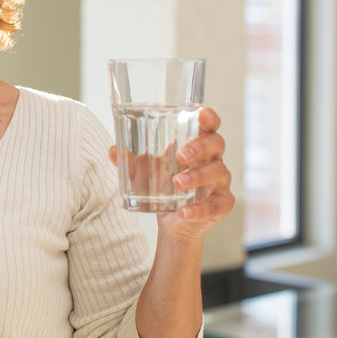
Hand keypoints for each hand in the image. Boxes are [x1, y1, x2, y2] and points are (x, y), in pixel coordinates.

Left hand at [108, 107, 234, 242]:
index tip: (201, 115)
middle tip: (181, 155)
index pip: (209, 126)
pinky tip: (184, 211)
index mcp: (198, 145)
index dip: (209, 117)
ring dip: (197, 176)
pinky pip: (216, 205)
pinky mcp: (222, 205)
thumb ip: (130, 160)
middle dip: (200, 147)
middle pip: (216, 143)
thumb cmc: (163, 186)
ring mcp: (220, 182)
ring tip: (177, 182)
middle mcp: (213, 160)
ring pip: (218, 172)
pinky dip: (199, 209)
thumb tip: (114, 150)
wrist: (173, 222)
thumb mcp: (144, 171)